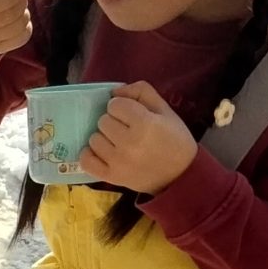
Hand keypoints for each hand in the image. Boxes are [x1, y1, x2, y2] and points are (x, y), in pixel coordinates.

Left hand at [79, 82, 195, 193]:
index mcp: (145, 124)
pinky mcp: (112, 177)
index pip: (115, 105)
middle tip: (126, 129)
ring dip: (104, 138)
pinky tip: (102, 153)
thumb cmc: (174, 139)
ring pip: (94, 139)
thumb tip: (114, 92)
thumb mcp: (164, 109)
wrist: (181, 174)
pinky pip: (86, 161)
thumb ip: (141, 91)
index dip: (122, 106)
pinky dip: (90, 155)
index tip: (131, 114)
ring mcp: (118, 162)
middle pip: (103, 121)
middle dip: (113, 122)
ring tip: (117, 142)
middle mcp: (129, 143)